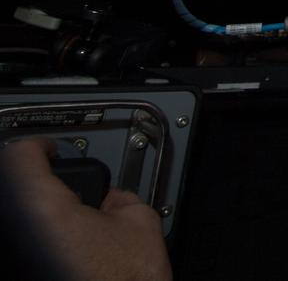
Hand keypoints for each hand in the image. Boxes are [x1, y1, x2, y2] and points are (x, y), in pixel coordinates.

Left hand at [0, 139, 171, 280]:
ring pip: (23, 225)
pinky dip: (44, 243)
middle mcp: (20, 234)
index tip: (51, 150)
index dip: (40, 147)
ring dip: (42, 220)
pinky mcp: (25, 273)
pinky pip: (29, 245)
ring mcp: (19, 256)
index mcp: (42, 209)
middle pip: (18, 192)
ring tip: (70, 226)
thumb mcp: (141, 226)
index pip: (22, 157)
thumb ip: (122, 199)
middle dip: (41, 187)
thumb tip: (114, 200)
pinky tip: (67, 253)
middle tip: (65, 189)